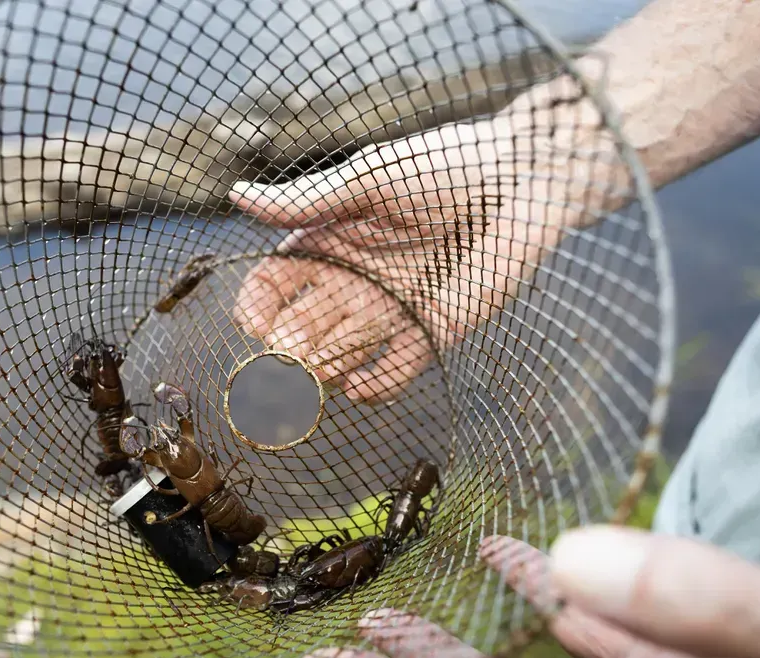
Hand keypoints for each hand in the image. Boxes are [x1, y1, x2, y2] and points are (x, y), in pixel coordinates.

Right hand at [227, 102, 582, 402]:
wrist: (524, 180)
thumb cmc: (445, 165)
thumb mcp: (367, 179)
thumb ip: (304, 202)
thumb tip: (236, 196)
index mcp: (328, 242)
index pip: (273, 287)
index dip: (257, 308)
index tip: (254, 323)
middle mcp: (352, 282)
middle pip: (298, 331)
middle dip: (283, 353)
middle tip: (284, 361)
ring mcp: (389, 312)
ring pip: (336, 359)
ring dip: (320, 373)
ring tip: (317, 372)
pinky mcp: (432, 334)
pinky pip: (391, 376)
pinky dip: (371, 389)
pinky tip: (358, 387)